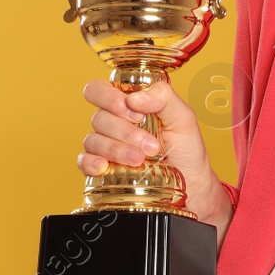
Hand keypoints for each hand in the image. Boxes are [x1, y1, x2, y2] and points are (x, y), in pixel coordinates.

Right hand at [78, 78, 234, 239]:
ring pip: (94, 139)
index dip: (110, 98)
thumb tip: (134, 97)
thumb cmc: (186, 148)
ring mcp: (106, 146)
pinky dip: (92, 163)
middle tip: (150, 144)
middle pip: (99, 117)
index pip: (100, 90)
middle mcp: (113, 122)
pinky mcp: (102, 169)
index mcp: (129, 104)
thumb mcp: (183, 117)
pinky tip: (105, 167)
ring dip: (117, 149)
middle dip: (125, 131)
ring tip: (141, 159)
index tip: (135, 113)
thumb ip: (163, 97)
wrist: (190, 184)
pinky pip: (84, 161)